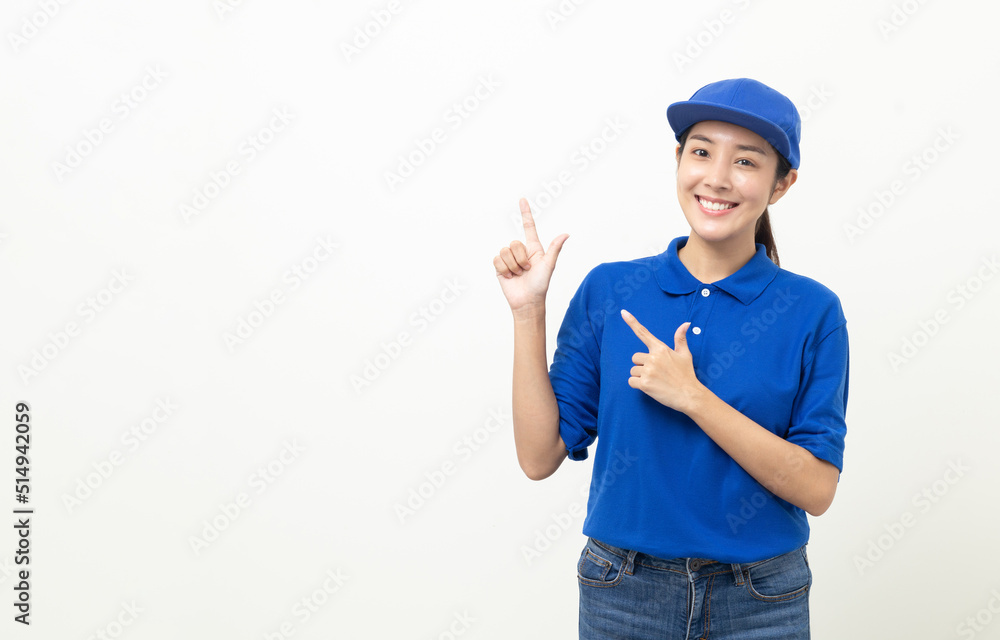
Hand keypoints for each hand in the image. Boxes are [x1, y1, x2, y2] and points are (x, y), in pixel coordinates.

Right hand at [494, 198, 568, 315]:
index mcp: (534, 248)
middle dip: (521, 258)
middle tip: (527, 270)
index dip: (525, 213)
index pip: (529, 227)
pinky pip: (497, 259)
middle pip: (515, 242)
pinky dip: (504, 269)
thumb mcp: (549, 265)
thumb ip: (555, 249)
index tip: (522, 199)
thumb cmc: (540, 285)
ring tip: (519, 275)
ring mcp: (510, 259)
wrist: (527, 302)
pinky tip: (510, 277)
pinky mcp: (500, 267)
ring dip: (513, 265)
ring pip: (505, 251)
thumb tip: (566, 234)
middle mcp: (521, 252)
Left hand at [620, 309, 703, 413]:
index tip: (623, 312)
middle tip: (656, 372)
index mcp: (661, 348)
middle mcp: (653, 358)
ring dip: (640, 376)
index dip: (632, 322)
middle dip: (642, 365)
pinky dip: (637, 385)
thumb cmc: (686, 374)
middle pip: (635, 358)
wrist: (689, 395)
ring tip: (655, 380)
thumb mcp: (685, 354)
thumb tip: (686, 323)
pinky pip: (631, 381)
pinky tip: (650, 387)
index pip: (643, 333)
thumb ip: (681, 338)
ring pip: (633, 371)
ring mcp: (648, 371)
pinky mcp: (644, 384)